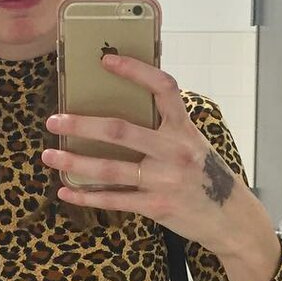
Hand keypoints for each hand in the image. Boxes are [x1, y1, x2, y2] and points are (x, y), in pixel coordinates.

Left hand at [41, 53, 248, 257]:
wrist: (232, 220)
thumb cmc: (206, 177)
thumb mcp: (194, 145)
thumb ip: (166, 129)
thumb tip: (124, 111)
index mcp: (185, 129)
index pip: (163, 88)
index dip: (135, 70)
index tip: (106, 60)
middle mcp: (175, 151)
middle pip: (120, 131)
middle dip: (81, 125)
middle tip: (54, 121)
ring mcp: (165, 180)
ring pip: (110, 169)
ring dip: (74, 163)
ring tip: (49, 157)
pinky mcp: (157, 207)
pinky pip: (114, 200)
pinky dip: (86, 196)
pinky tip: (65, 192)